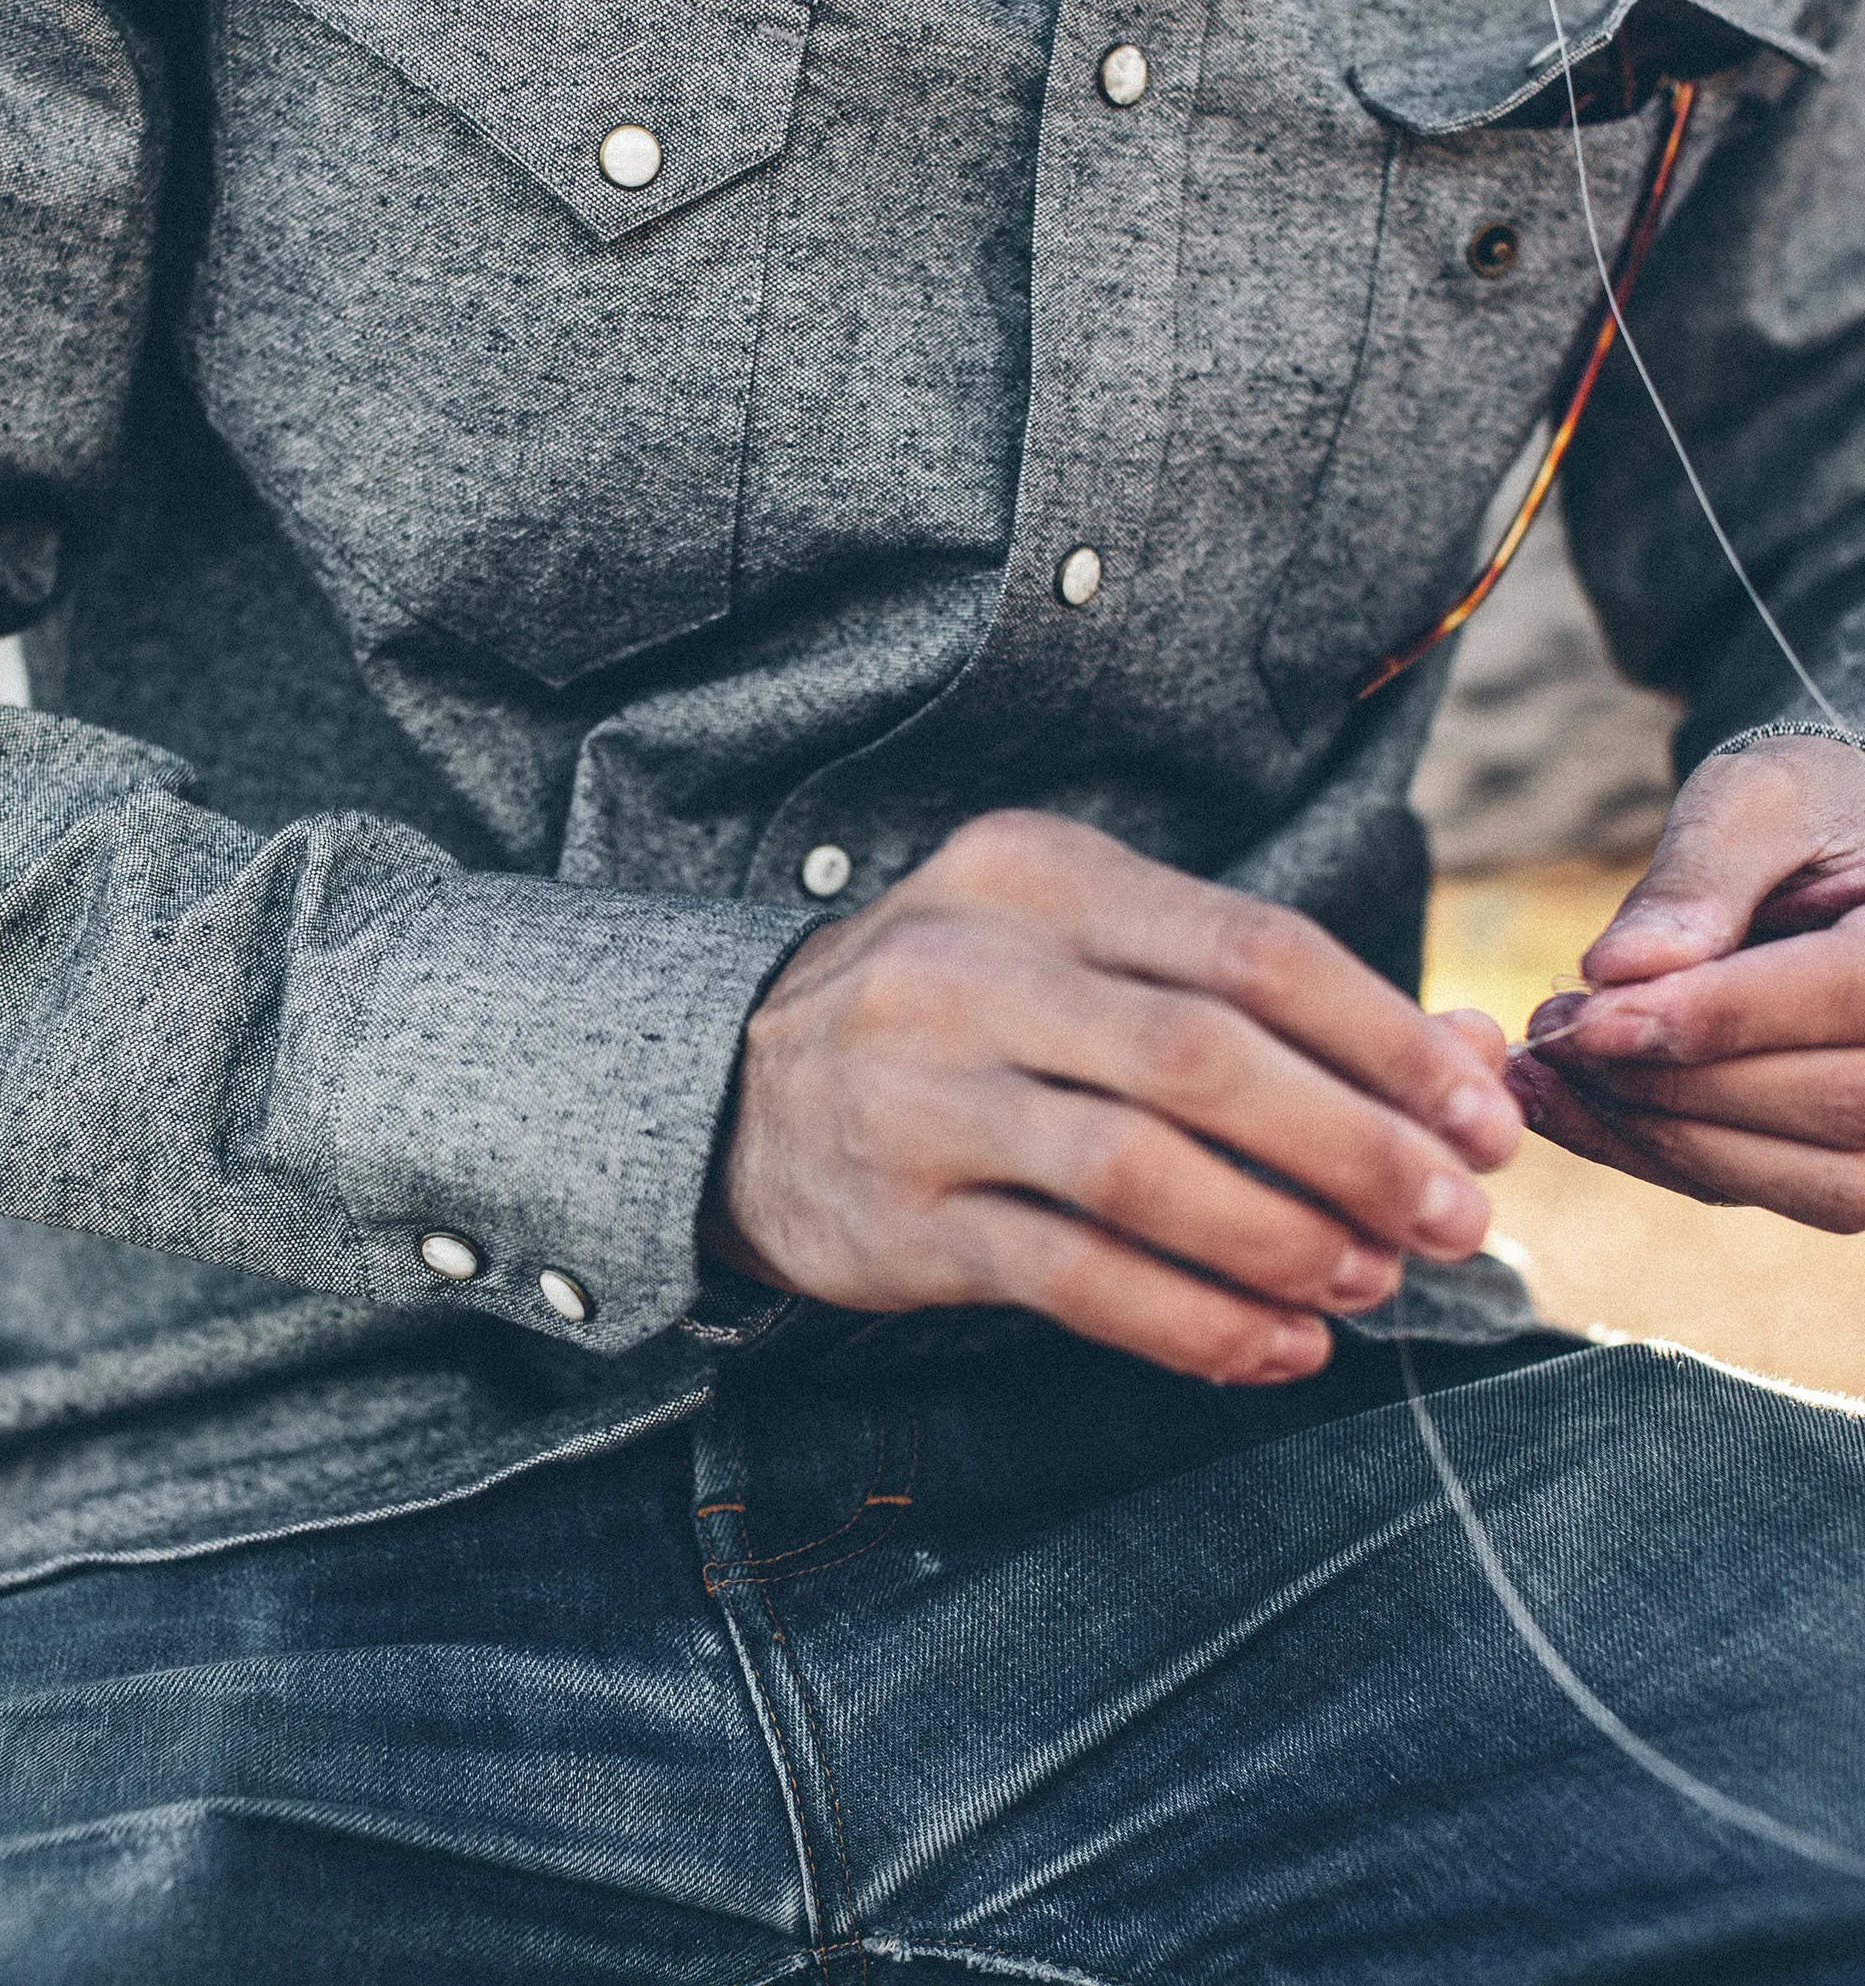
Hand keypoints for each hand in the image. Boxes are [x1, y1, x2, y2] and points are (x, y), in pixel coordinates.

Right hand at [703, 810, 1519, 1384]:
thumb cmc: (962, 1012)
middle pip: (1206, 1057)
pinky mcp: (898, 1218)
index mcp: (1036, 873)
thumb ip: (1260, 996)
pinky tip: (1279, 1347)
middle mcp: (969, 966)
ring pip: (1140, 1172)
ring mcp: (921, 1094)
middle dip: (1358, 1145)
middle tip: (1457, 1216)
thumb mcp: (1084, 954)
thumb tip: (1470, 1056)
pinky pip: (1073, 1278)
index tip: (1482, 1117)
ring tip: (1373, 1281)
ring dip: (1284, 1238)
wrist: (739, 1088)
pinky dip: (1195, 1322)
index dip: (1387, 1039)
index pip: (1250, 946)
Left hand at [1512, 735, 1864, 1228]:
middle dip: (1672, 1078)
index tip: (1590, 1015)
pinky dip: (1648, 1153)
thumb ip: (1700, 878)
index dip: (1717, 1018)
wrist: (1829, 852)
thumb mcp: (1755, 801)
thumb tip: (1621, 968)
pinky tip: (1563, 1102)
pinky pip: (1753, 1187)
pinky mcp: (1846, 1162)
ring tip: (1548, 1067)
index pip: (1852, 999)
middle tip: (1554, 1030)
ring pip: (1801, 1177)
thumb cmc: (1800, 810)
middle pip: (1831, 1104)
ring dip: (1653, 1132)